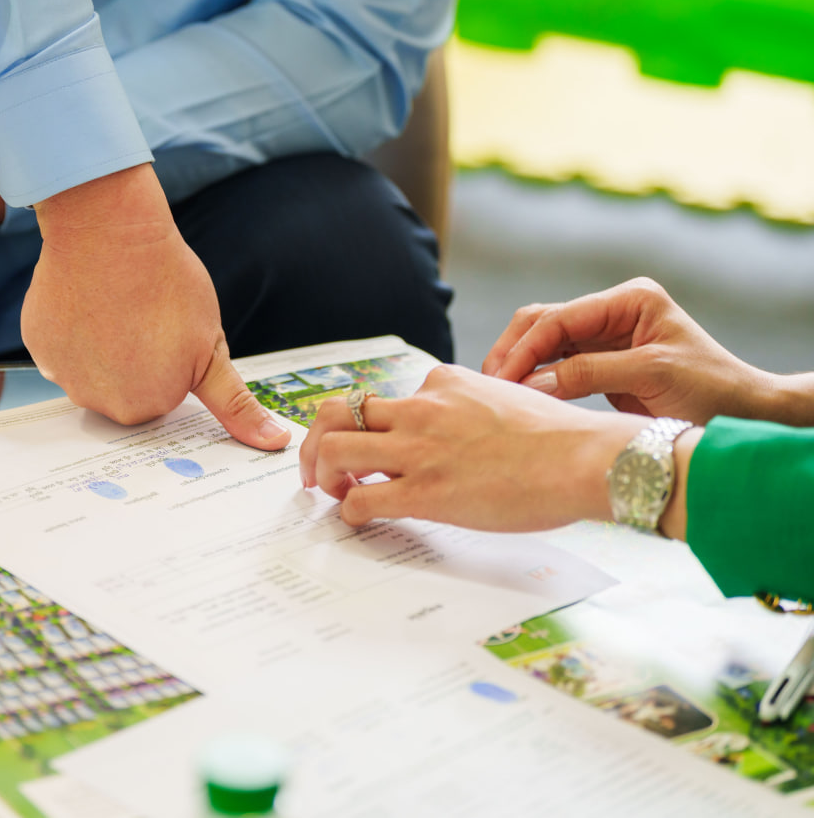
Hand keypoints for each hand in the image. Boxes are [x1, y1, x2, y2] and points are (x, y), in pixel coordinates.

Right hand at [21, 165, 289, 450]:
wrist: (110, 229)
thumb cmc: (164, 283)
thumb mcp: (211, 348)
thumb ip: (235, 404)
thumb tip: (274, 443)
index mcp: (144, 407)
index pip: (160, 398)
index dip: (170, 363)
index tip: (169, 335)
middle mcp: (97, 402)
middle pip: (122, 391)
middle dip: (134, 363)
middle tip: (143, 321)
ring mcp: (61, 374)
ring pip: (89, 371)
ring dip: (101, 348)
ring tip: (115, 307)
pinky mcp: (36, 344)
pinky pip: (58, 347)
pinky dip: (71, 329)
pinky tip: (88, 301)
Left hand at [298, 365, 648, 529]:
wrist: (586, 458)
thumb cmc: (561, 438)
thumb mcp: (504, 399)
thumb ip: (469, 409)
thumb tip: (460, 432)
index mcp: (443, 383)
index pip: (384, 397)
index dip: (369, 426)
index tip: (370, 446)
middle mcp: (422, 409)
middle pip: (337, 411)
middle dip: (317, 440)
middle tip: (317, 467)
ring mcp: (419, 449)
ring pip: (334, 448)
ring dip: (322, 472)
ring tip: (331, 491)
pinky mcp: (424, 491)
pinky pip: (360, 498)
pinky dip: (349, 511)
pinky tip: (359, 519)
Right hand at [482, 277, 772, 424]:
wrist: (743, 414)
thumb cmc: (712, 389)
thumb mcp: (650, 375)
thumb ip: (589, 373)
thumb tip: (532, 384)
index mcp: (629, 299)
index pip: (560, 318)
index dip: (526, 348)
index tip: (502, 379)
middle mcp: (612, 312)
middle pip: (542, 322)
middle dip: (513, 351)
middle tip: (490, 387)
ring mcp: (604, 337)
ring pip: (542, 343)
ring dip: (518, 366)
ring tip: (498, 394)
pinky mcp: (599, 363)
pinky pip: (554, 365)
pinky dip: (533, 380)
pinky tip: (518, 398)